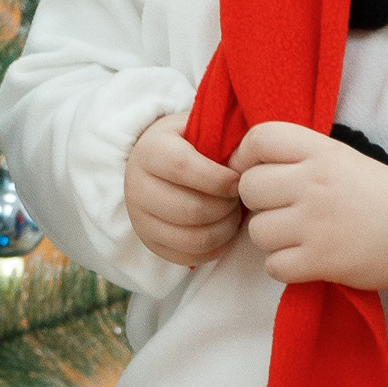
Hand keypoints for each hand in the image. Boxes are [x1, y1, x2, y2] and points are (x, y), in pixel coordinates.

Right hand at [124, 114, 242, 268]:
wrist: (154, 165)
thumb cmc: (188, 144)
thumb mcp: (200, 129)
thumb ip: (222, 139)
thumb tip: (251, 160)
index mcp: (149, 151)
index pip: (182, 168)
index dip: (217, 178)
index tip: (238, 181)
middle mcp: (137, 187)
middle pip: (190, 210)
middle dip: (225, 208)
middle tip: (239, 199)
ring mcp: (141, 220)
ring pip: (192, 238)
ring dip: (224, 230)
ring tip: (235, 214)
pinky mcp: (151, 244)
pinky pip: (190, 258)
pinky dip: (216, 248)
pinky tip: (226, 230)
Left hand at [233, 121, 387, 291]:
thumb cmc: (380, 197)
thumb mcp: (343, 158)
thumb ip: (300, 157)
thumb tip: (246, 166)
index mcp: (322, 151)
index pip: (260, 138)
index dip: (245, 156)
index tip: (253, 172)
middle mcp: (315, 182)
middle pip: (248, 187)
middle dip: (258, 202)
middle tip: (282, 210)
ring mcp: (316, 222)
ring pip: (256, 230)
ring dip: (271, 239)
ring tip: (298, 237)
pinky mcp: (320, 260)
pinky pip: (272, 265)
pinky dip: (284, 267)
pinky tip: (305, 260)